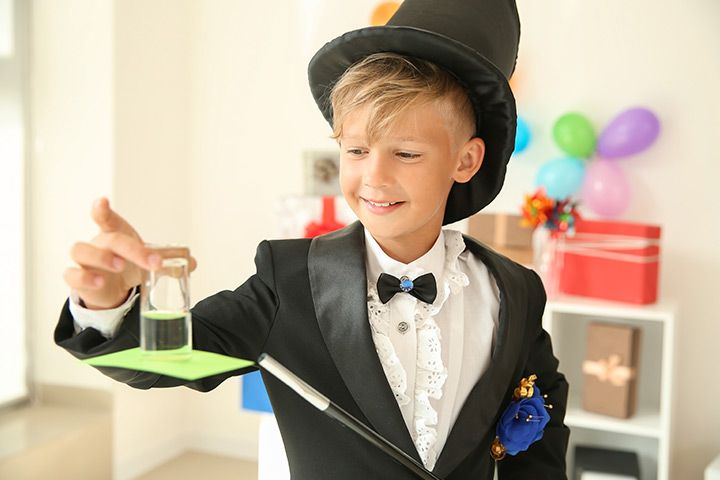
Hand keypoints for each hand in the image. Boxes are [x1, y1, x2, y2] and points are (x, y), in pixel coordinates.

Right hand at [64, 197, 197, 309]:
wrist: (109, 287)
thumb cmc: (126, 263)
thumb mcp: (148, 260)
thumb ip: (168, 261)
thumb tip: (191, 263)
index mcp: (115, 234)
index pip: (107, 218)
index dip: (103, 210)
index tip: (103, 201)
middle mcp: (98, 244)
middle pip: (109, 239)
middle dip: (131, 249)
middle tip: (151, 261)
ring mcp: (85, 261)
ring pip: (81, 251)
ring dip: (101, 258)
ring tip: (119, 266)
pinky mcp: (77, 279)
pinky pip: (71, 275)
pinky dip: (84, 278)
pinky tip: (99, 282)